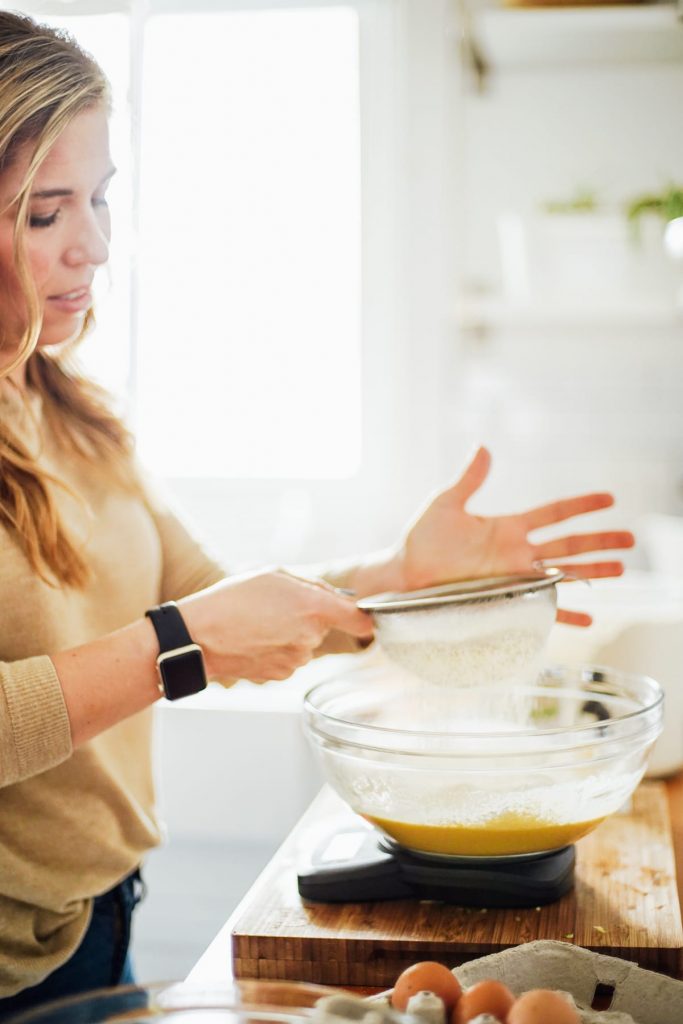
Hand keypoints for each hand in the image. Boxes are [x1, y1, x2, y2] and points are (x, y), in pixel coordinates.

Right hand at [179, 569, 373, 683]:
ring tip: (258, 623)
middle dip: (308, 618)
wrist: (198, 636)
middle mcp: (310, 637)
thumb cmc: (231, 600)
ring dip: (290, 635)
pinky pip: (288, 659)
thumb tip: (337, 596)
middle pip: (324, 628)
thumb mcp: (273, 575)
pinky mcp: (280, 675)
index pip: (359, 620)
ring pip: (305, 644)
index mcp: (314, 608)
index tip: (360, 617)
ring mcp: (295, 660)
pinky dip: (276, 651)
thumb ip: (312, 585)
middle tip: (277, 608)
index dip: (362, 618)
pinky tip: (253, 640)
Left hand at [395, 447, 634, 626]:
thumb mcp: (446, 504)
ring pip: (562, 574)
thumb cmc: (422, 540)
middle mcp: (518, 554)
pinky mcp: (504, 602)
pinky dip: (564, 616)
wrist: (405, 576)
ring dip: (592, 573)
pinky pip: (541, 611)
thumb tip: (484, 447)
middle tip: (631, 538)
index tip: (609, 498)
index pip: (554, 513)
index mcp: (508, 528)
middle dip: (600, 542)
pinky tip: (588, 618)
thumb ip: (468, 479)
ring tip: (622, 570)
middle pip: (569, 545)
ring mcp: (514, 579)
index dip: (581, 506)